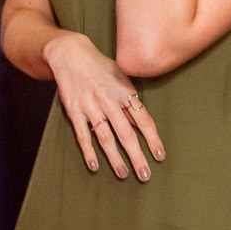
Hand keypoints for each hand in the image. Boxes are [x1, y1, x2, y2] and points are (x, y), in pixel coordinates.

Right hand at [45, 30, 165, 180]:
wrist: (71, 54)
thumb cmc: (101, 67)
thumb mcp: (122, 77)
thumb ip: (131, 100)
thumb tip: (141, 123)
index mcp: (125, 92)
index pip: (143, 120)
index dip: (152, 139)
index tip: (159, 156)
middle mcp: (109, 101)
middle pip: (126, 134)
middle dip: (136, 156)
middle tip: (144, 175)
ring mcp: (91, 107)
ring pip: (105, 138)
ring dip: (114, 158)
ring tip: (123, 174)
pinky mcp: (74, 111)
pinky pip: (82, 135)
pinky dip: (88, 152)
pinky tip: (95, 166)